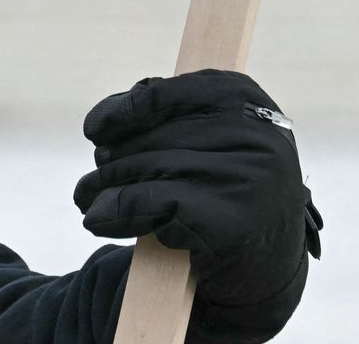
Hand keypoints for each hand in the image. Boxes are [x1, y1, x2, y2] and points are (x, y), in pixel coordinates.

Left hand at [74, 71, 320, 337]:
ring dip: (107, 188)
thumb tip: (102, 125)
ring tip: (85, 199)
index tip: (93, 130)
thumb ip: (163, 118)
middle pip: (155, 136)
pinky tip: (103, 219)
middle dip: (113, 158)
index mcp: (243, 97)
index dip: (123, 111)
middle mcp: (253, 132)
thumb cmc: (228, 187)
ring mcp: (249, 176)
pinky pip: (158, 205)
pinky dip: (123, 212)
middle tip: (88, 181)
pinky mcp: (235, 220)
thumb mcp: (209, 137)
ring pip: (153, 169)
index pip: (166, 93)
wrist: (273, 264)